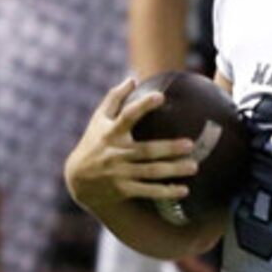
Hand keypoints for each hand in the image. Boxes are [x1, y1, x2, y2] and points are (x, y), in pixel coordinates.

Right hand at [64, 77, 197, 213]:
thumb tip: (133, 79)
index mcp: (111, 133)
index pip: (127, 116)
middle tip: (190, 144)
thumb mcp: (98, 120)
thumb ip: (114, 99)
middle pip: (145, 150)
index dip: (143, 106)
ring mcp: (120, 173)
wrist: (78, 180)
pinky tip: (184, 190)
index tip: (160, 96)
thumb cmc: (93, 143)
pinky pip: (148, 191)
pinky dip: (166, 192)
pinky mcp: (124, 189)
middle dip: (168, 148)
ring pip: (150, 172)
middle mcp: (116, 153)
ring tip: (194, 166)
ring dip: (173, 170)